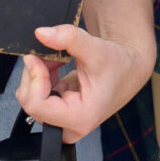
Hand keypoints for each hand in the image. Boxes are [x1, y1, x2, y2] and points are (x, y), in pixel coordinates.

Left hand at [16, 23, 152, 143]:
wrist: (128, 69)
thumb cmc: (118, 63)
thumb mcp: (96, 48)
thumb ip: (69, 38)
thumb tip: (41, 33)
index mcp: (81, 117)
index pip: (37, 105)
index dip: (34, 78)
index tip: (38, 57)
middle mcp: (71, 126)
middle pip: (31, 104)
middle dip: (36, 75)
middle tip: (51, 54)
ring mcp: (64, 123)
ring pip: (31, 99)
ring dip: (38, 75)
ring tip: (58, 59)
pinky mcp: (60, 115)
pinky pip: (37, 96)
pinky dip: (43, 77)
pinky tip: (58, 67)